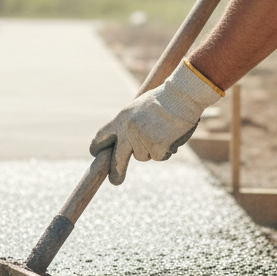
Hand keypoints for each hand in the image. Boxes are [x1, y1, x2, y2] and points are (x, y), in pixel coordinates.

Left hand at [90, 62, 223, 184]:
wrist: (181, 95)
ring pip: (142, 156)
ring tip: (162, 132)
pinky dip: (165, 151)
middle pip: (117, 158)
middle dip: (116, 171)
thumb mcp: (140, 107)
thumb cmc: (164, 98)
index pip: (102, 134)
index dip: (97, 145)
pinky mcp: (155, 146)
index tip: (95, 152)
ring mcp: (140, 138)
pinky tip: (170, 137)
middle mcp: (127, 130)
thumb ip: (131, 123)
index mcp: (121, 118)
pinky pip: (158, 157)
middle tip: (115, 181)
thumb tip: (127, 143)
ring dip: (152, 150)